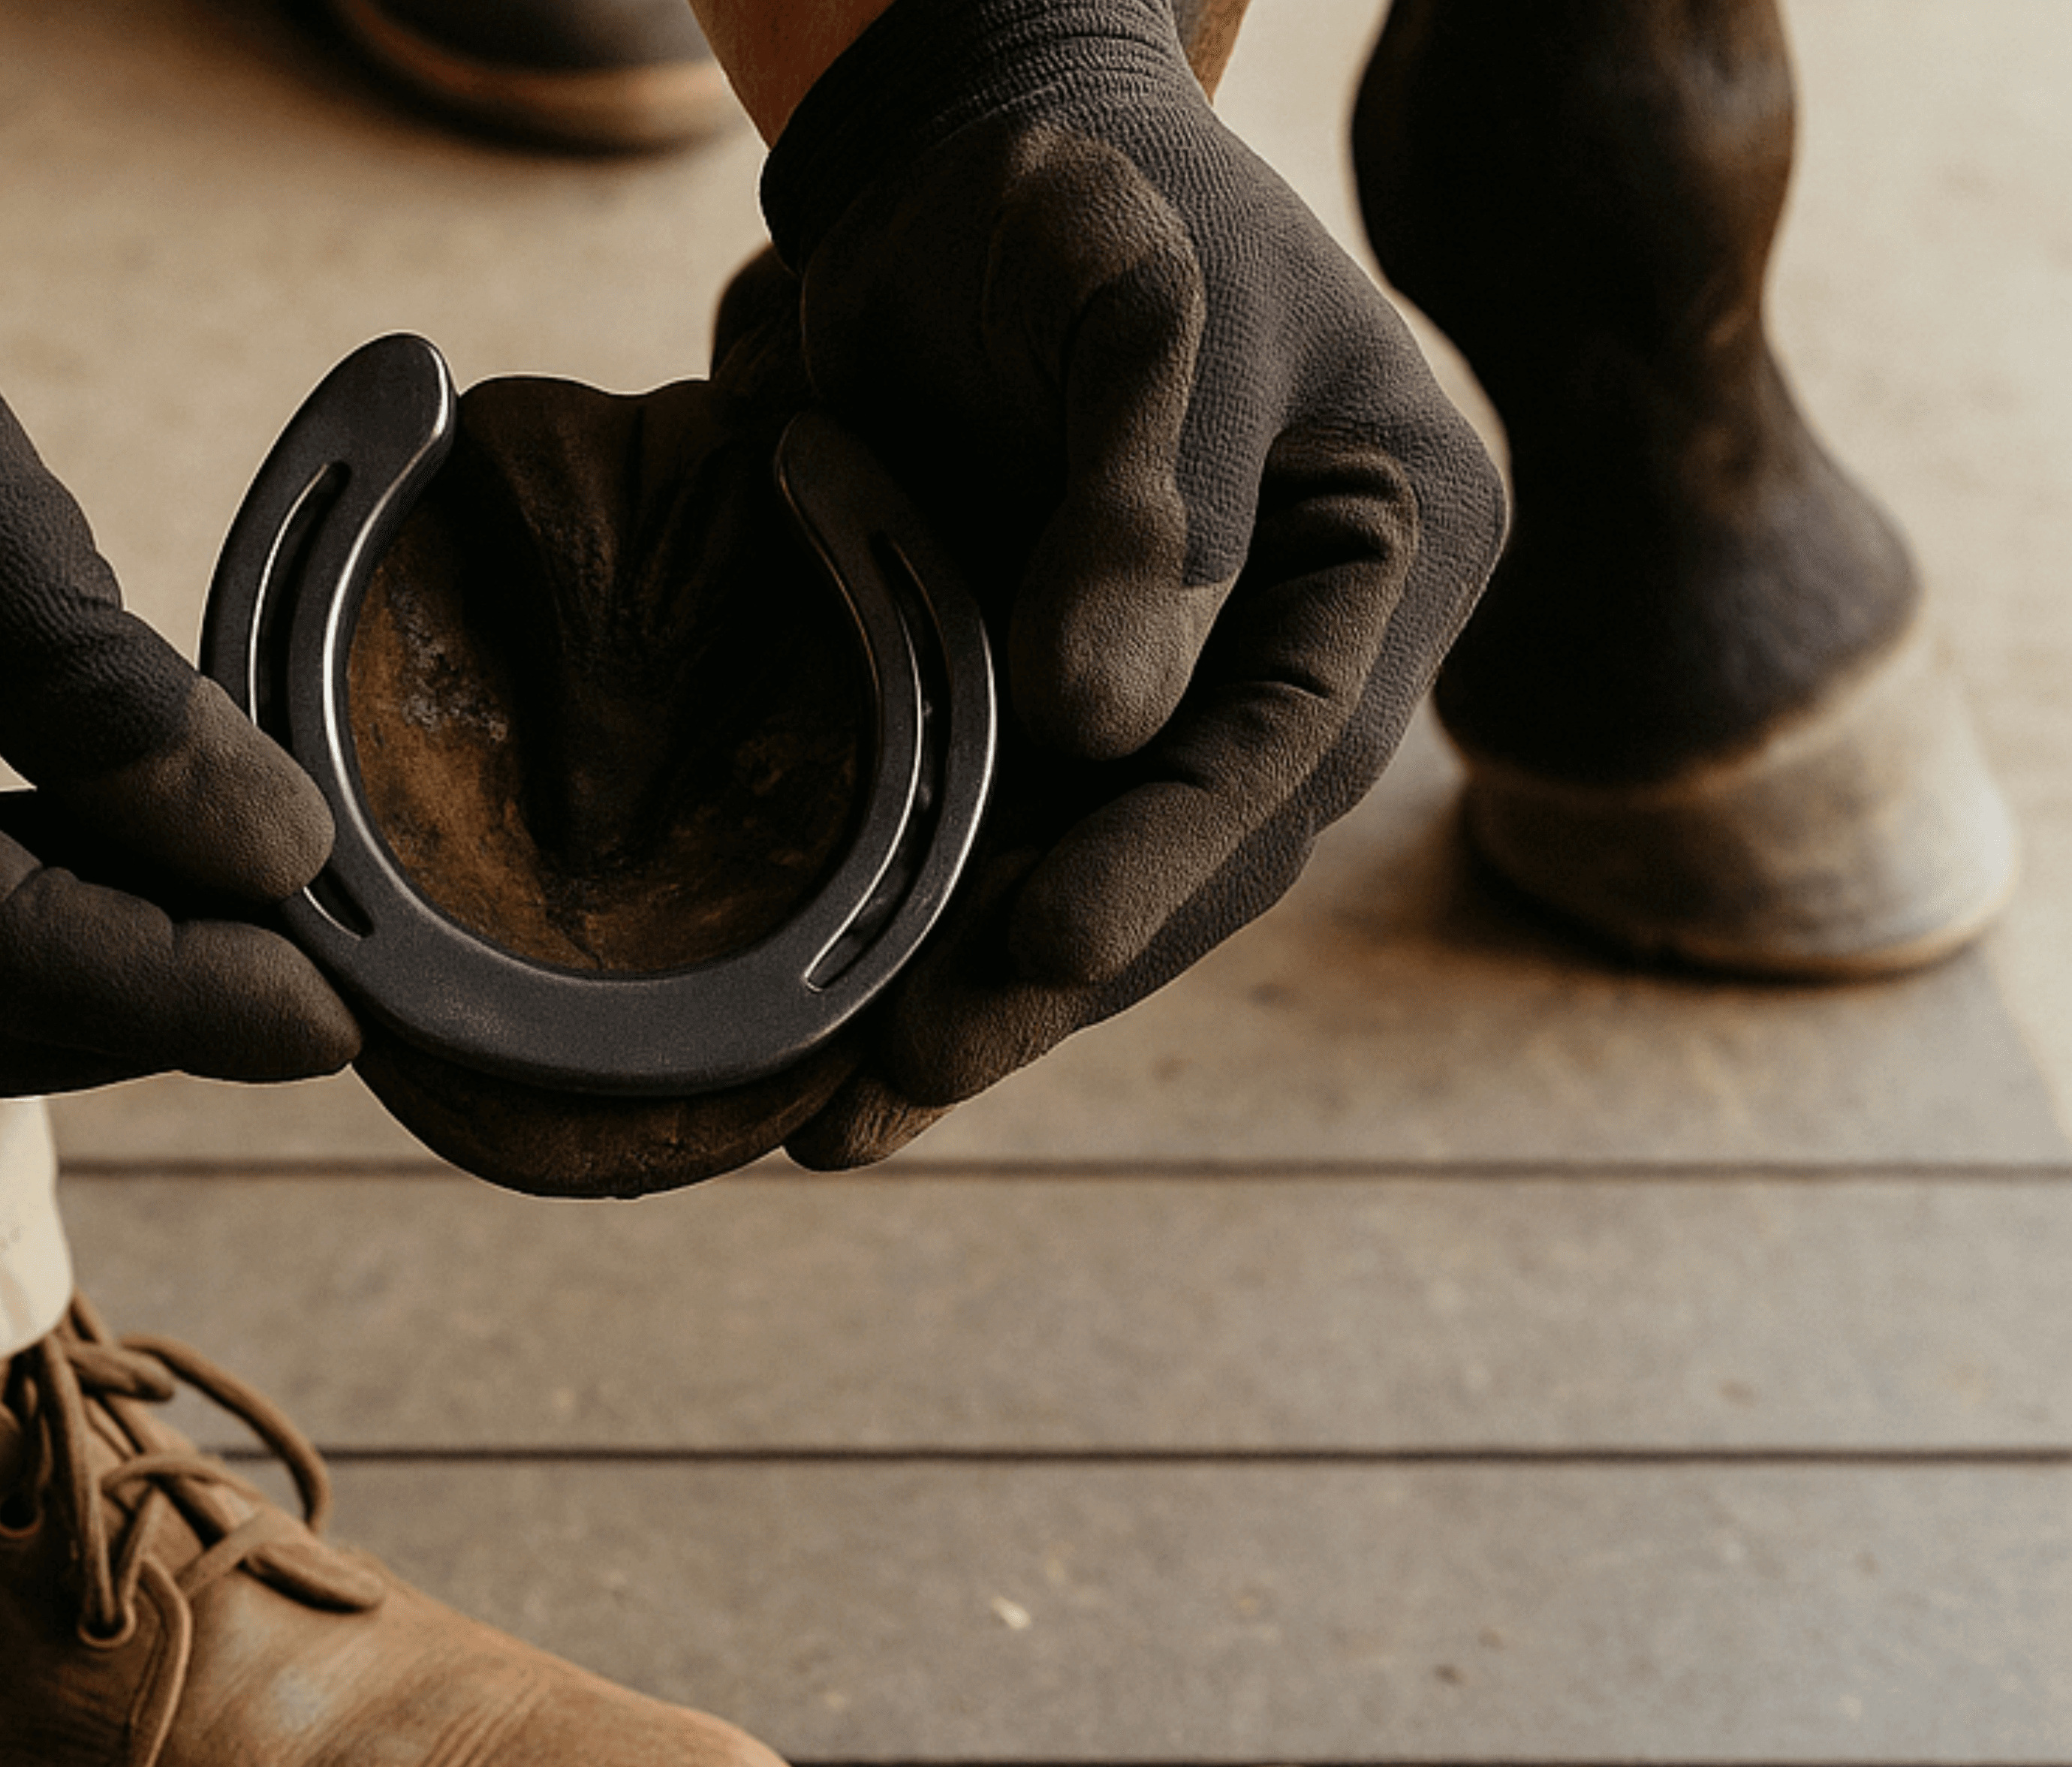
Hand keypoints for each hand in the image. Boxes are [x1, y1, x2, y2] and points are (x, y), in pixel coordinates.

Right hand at [0, 153, 359, 1094]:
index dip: (191, 997)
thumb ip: (123, 706)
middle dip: (166, 1014)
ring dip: (117, 989)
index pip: (9, 960)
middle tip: (334, 986)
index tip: (344, 1013)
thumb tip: (286, 857)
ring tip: (267, 929)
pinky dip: (57, 935)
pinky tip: (161, 875)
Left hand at [754, 0, 1504, 1166]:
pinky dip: (943, 943)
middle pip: (1200, 850)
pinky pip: (1029, 848)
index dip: (1161, 861)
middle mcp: (1323, 642)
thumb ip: (1139, 492)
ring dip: (984, 1003)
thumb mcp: (1122, 291)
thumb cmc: (1072, 189)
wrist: (970, 162)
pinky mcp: (1087, 711)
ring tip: (849, 1120)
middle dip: (1051, 975)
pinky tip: (850, 1042)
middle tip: (902, 1080)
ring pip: (1108, 877)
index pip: (1289, 741)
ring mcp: (1205, 686)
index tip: (1035, 952)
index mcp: (1400, 540)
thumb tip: (1107, 717)